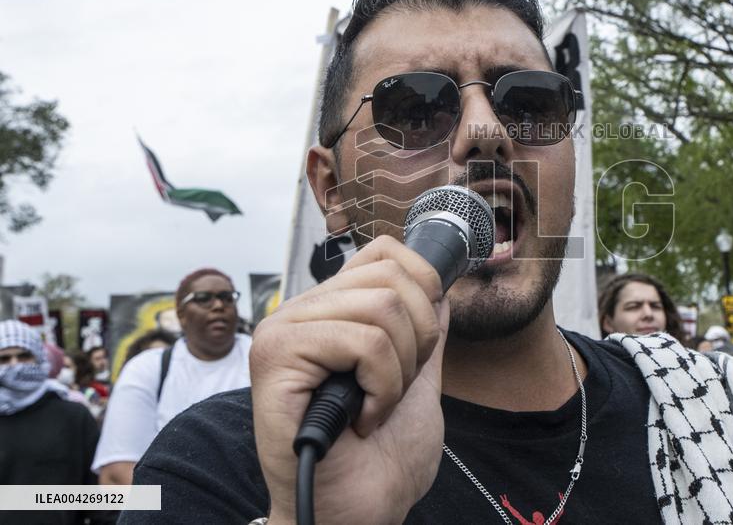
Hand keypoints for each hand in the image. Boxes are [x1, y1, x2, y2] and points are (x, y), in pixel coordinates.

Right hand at [251, 235, 447, 523]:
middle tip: (397, 385)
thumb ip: (424, 330)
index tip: (423, 344)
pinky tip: (361, 418)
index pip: (385, 252)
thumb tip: (439, 284)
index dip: (423, 286)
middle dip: (418, 338)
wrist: (361, 512)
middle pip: (391, 275)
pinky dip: (382, 387)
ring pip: (382, 308)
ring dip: (399, 371)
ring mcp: (285, 330)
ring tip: (376, 406)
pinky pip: (363, 342)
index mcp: (334, 310)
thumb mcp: (418, 378)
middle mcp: (304, 311)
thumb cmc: (382, 457)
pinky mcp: (275, 355)